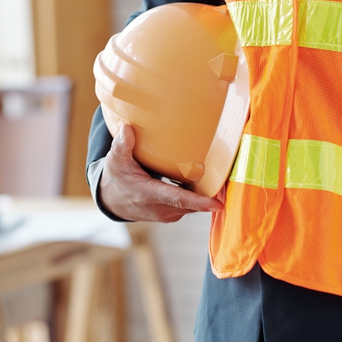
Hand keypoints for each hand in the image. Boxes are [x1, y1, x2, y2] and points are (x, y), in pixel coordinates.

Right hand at [99, 124, 223, 222]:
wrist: (112, 201)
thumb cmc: (116, 178)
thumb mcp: (116, 161)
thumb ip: (122, 145)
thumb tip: (127, 128)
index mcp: (150, 195)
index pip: (178, 199)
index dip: (199, 202)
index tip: (218, 205)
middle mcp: (161, 208)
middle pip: (192, 201)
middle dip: (211, 194)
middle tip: (229, 177)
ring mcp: (168, 213)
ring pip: (192, 204)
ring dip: (204, 193)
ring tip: (218, 175)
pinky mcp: (172, 213)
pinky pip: (189, 204)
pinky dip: (197, 195)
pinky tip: (201, 179)